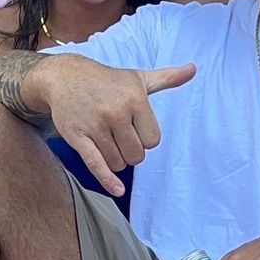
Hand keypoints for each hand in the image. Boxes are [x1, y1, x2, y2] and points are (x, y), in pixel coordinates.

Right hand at [34, 58, 195, 195]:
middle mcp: (116, 112)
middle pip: (137, 156)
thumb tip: (193, 69)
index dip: (145, 138)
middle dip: (130, 151)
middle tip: (119, 135)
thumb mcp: (138, 78)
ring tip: (107, 139)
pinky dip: (108, 180)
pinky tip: (118, 190)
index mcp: (135, 100)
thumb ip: (167, 78)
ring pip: (118, 163)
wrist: (66, 77)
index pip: (153, 141)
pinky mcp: (78, 137)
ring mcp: (96, 126)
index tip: (134, 127)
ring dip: (115, 159)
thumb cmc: (108, 81)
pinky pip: (96, 165)